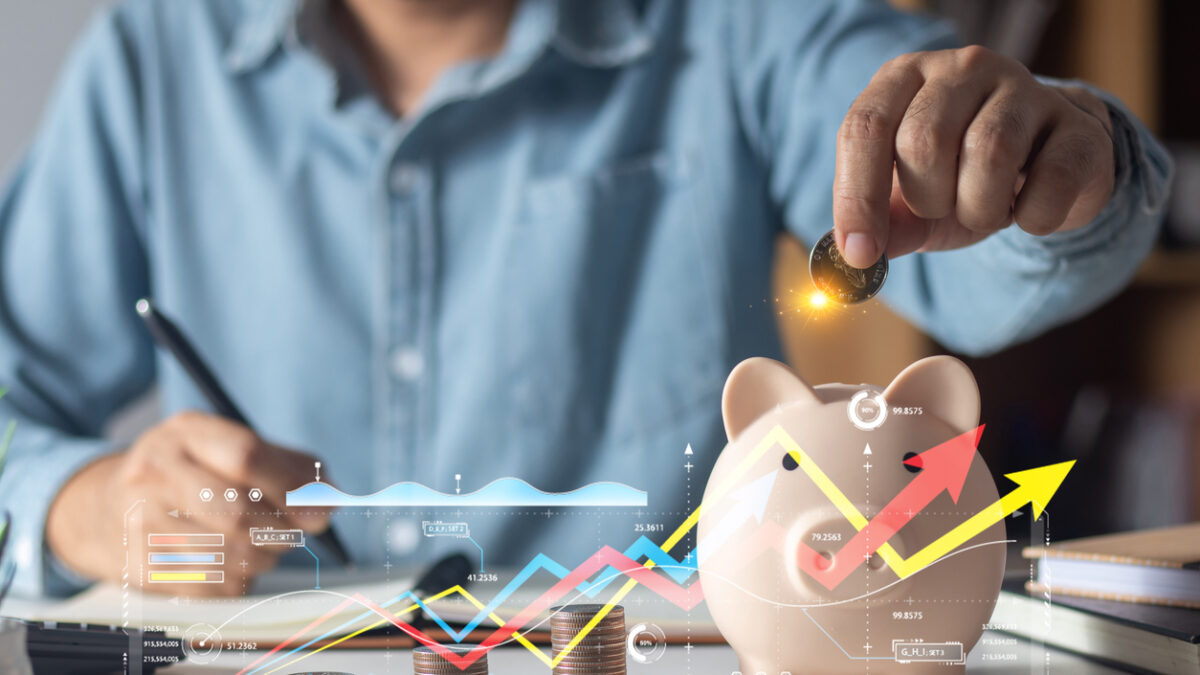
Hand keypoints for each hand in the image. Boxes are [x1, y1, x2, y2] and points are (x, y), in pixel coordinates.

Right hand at [46, 411, 329, 595]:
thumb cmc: (196, 476)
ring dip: (263, 559)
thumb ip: (291, 468)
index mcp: (186, 433)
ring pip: (227, 556)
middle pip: (236, 512)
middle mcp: (154, 470)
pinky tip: (231, 564)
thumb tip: (330, 503)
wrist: (106, 509)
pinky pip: (210, 586)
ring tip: (261, 547)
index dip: (291, 487)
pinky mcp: (138, 565)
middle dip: (280, 531)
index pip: (245, 455)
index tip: (320, 512)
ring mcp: (139, 520)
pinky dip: (237, 581)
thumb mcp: (233, 450)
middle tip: (292, 534)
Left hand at [833, 45, 1115, 267]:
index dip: (856, 197)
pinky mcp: (1078, 125)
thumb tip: (856, 257)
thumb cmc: (960, 180)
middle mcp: (963, 68)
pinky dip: (1032, 216)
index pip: (865, 127)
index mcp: (905, 77)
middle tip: (943, 208)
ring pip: (988, 152)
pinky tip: (1026, 211)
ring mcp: (1026, 88)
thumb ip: (884, 225)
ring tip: (983, 209)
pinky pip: (1050, 181)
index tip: (859, 253)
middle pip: (924, 141)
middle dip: (926, 199)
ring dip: (978, 208)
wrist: (1044, 169)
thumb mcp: (911, 203)